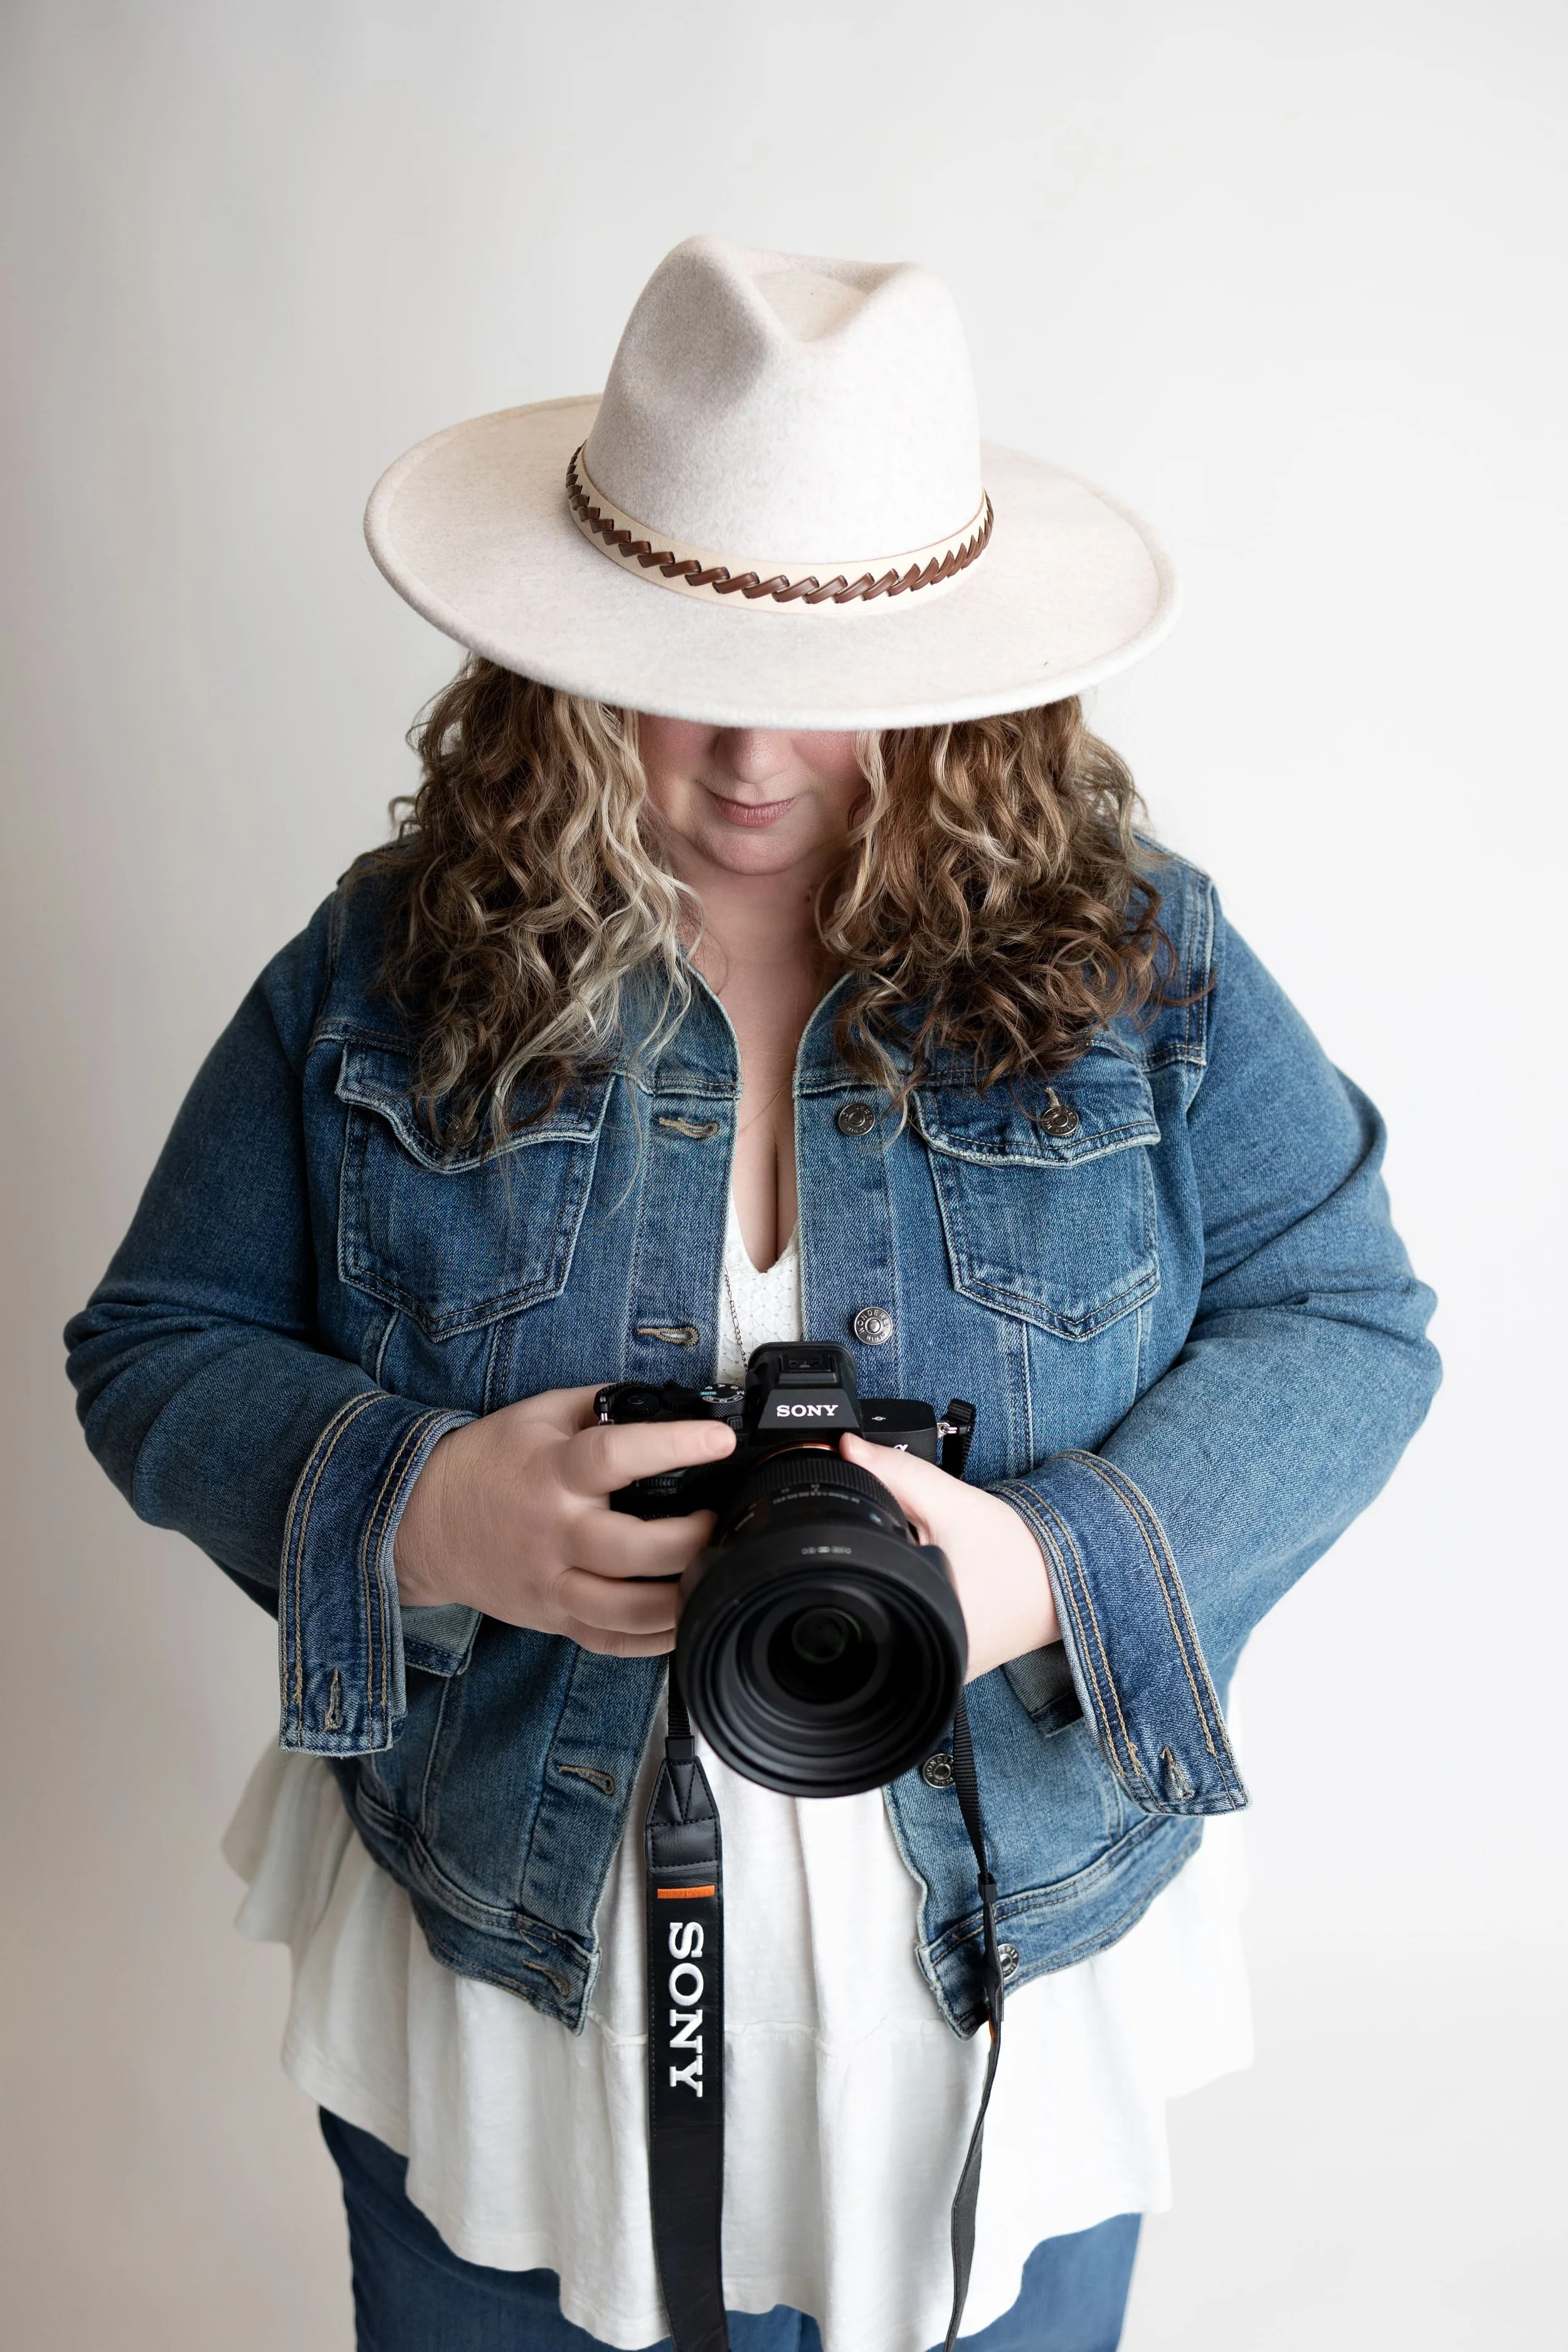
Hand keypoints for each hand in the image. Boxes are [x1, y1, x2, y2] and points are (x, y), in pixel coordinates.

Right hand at [394, 1387, 735, 1656]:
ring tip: (712, 1573)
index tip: (719, 1440)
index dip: (674, 1446)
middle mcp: (555, 1533)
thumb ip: (599, 1404)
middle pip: (630, 1551)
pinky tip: (686, 1618)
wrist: (423, 1522)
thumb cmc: (488, 1463)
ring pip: (624, 1611)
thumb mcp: (539, 1413)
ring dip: (681, 1600)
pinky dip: (655, 1640)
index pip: (615, 1457)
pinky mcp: (552, 1618)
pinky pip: (610, 1642)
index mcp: (553, 1472)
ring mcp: (552, 1583)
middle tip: (717, 1520)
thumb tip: (665, 1401)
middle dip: (689, 1541)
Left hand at [839, 1434, 1060, 1680]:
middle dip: (880, 1568)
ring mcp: (947, 1670)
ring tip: (943, 1563)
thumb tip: (846, 1450)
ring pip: (893, 1618)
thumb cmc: (1018, 1552)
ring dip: (899, 1587)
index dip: (857, 1550)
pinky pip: (918, 1629)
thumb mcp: (951, 1502)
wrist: (1068, 1578)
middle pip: (871, 1604)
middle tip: (927, 1545)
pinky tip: (948, 1584)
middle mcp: (934, 1662)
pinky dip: (921, 1602)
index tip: (887, 1530)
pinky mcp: (957, 1664)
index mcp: (924, 1629)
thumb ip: (895, 1472)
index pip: (858, 1588)